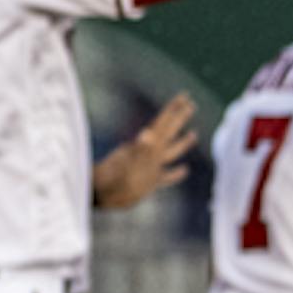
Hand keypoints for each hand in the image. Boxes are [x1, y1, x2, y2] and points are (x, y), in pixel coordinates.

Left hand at [92, 92, 195, 209]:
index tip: (184, 96)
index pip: (164, 123)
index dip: (173, 110)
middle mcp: (150, 154)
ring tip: (193, 134)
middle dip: (179, 118)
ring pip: (171, 152)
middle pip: (168, 132)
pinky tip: (184, 171)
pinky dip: (176, 173)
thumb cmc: (113, 182)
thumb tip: (147, 133)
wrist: (99, 196)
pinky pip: (167, 176)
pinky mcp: (149, 183)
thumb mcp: (127, 166)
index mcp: (148, 147)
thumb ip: (139, 150)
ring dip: (183, 143)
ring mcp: (150, 168)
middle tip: (191, 104)